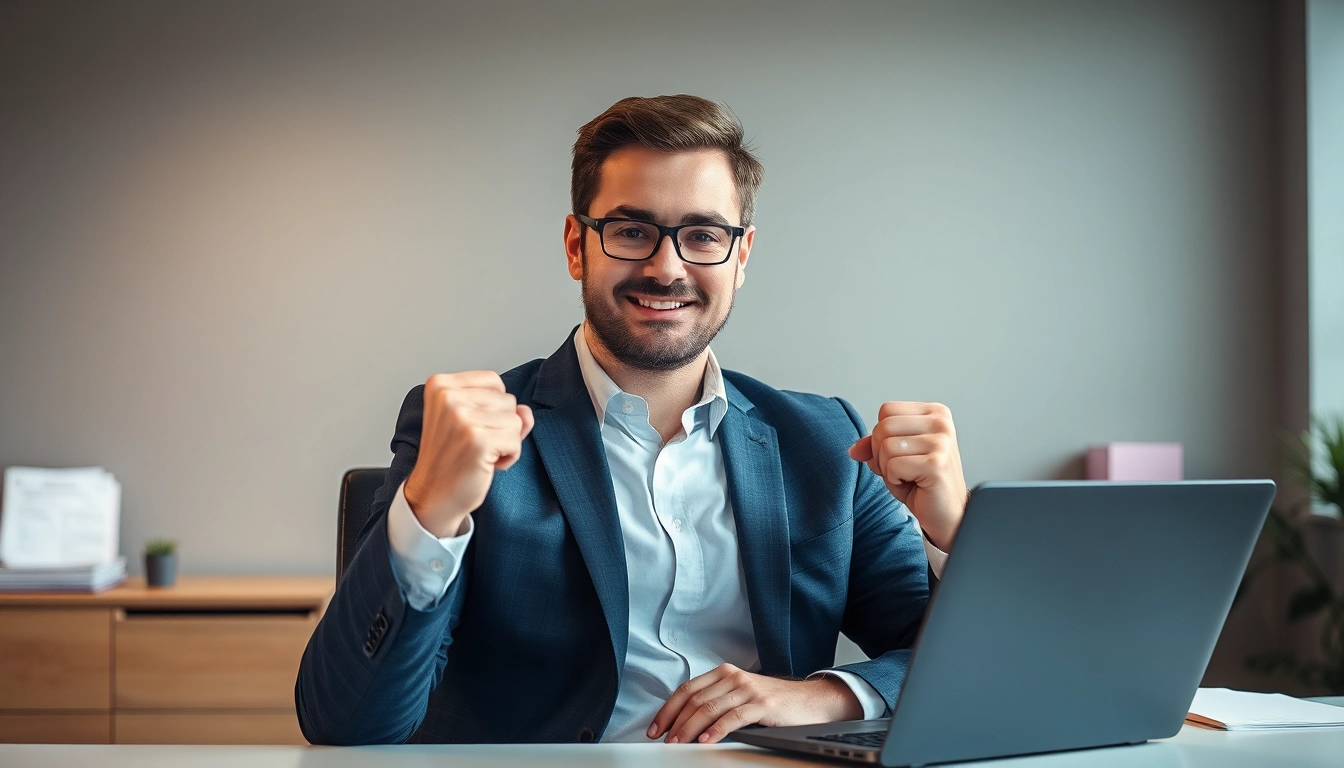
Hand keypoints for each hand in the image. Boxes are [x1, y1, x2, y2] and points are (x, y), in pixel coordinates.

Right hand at [403, 371, 533, 537]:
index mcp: (440, 385)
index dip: (493, 407)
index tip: (471, 427)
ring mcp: (461, 418)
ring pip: (516, 420)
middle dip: (500, 426)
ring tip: (480, 454)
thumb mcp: (471, 422)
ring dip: (506, 442)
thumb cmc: (450, 459)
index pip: (494, 381)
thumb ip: (502, 408)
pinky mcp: (477, 440)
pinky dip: (509, 457)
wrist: (432, 496)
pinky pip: (516, 441)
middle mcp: (447, 397)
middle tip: (473, 445)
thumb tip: (526, 412)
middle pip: (508, 400)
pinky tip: (486, 464)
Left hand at [648, 664, 861, 744]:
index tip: (656, 727)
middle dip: (675, 722)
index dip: (668, 709)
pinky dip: (717, 730)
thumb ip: (715, 703)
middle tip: (665, 740)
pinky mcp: (761, 703)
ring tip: (680, 742)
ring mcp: (747, 689)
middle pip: (694, 699)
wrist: (809, 701)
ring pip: (710, 708)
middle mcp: (733, 677)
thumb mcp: (739, 696)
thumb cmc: (773, 701)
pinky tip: (707, 740)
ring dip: (690, 728)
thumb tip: (685, 724)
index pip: (687, 689)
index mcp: (724, 673)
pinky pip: (733, 717)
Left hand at [848, 401, 967, 549]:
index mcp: (935, 413)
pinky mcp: (936, 464)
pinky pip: (893, 466)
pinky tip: (914, 484)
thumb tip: (854, 449)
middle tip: (904, 470)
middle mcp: (941, 423)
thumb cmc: (922, 484)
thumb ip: (873, 444)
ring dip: (889, 469)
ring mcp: (941, 442)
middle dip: (882, 454)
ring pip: (886, 447)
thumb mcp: (893, 457)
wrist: (946, 514)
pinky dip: (895, 480)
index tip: (902, 454)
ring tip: (910, 477)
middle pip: (884, 427)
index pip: (887, 410)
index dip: (883, 436)